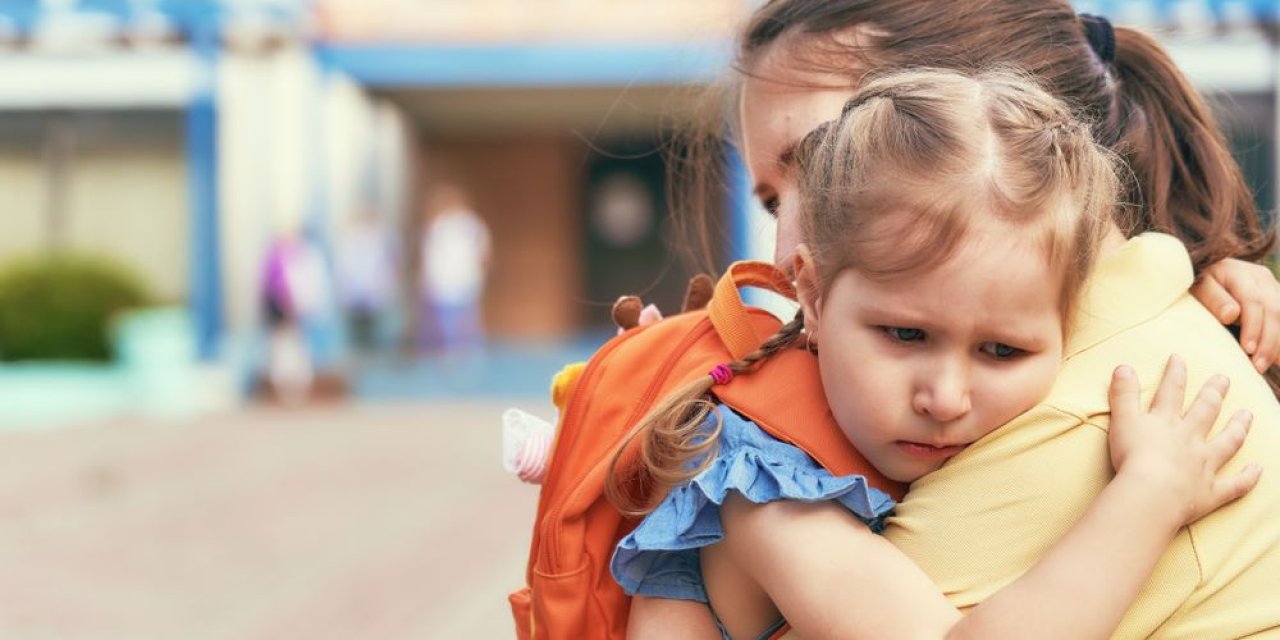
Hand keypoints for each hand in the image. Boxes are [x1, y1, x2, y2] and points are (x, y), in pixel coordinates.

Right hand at [1107, 355, 1261, 525]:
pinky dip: (1248, 478)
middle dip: (1214, 393)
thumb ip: (1123, 394)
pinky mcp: (1210, 491)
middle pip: (1205, 411)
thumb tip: (1123, 367)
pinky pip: (1235, 484)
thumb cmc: (1133, 457)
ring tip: (1247, 414)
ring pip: (1227, 442)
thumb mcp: (1122, 421)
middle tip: (1224, 379)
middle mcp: (1190, 439)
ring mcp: (1204, 465)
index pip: (1172, 391)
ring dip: (1238, 427)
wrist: (1151, 493)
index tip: (1179, 358)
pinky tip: (1258, 469)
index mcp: (1167, 422)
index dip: (1175, 373)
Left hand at [1192, 258, 1279, 372]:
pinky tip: (1275, 358)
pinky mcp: (1276, 296)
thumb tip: (1232, 314)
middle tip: (1258, 366)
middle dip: (1268, 341)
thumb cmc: (1196, 287)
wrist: (1204, 280)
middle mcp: (1259, 276)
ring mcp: (1271, 285)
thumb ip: (1214, 300)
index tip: (1248, 349)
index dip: (1253, 327)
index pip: (1253, 301)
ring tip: (1265, 365)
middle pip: (1274, 310)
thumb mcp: (1198, 291)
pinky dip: (1279, 340)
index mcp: (1236, 271)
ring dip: (1277, 343)